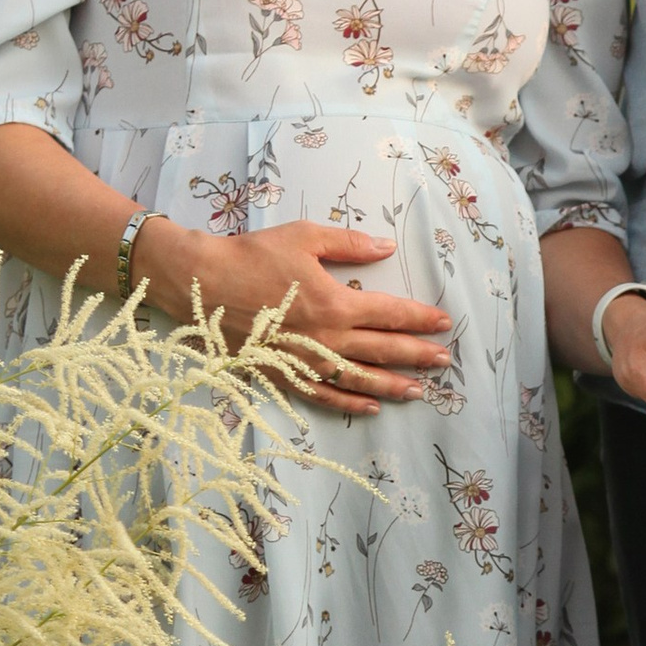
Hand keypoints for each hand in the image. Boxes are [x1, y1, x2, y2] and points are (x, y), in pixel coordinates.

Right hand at [143, 217, 453, 413]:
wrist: (201, 284)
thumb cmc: (252, 255)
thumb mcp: (304, 237)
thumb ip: (349, 244)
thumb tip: (385, 246)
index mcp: (335, 303)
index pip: (390, 314)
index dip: (420, 319)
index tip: (444, 323)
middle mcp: (326, 338)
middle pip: (383, 350)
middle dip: (417, 355)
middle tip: (444, 361)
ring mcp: (306, 361)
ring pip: (359, 380)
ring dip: (392, 386)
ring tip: (419, 391)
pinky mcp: (284, 375)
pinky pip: (324, 395)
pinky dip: (350, 404)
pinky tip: (370, 408)